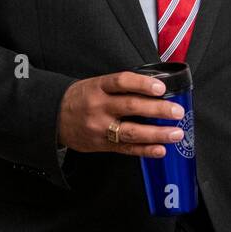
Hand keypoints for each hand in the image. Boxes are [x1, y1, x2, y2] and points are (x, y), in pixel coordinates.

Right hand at [58, 71, 184, 156]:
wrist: (54, 117)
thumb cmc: (80, 98)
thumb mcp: (95, 84)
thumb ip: (120, 87)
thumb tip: (153, 89)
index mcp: (98, 87)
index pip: (122, 82)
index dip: (142, 84)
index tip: (161, 88)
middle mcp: (99, 107)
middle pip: (131, 107)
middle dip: (157, 110)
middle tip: (177, 111)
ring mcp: (100, 127)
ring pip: (131, 131)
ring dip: (157, 133)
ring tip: (176, 133)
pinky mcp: (102, 145)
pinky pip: (126, 149)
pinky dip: (145, 150)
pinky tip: (160, 149)